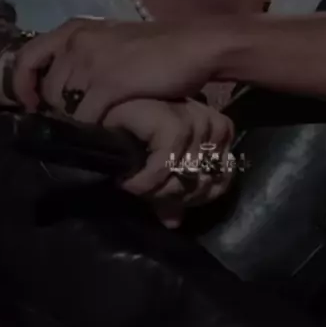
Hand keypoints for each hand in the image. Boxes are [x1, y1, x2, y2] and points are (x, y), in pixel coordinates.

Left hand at [12, 17, 229, 118]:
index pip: (26, 58)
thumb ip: (84, 58)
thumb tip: (63, 90)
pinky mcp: (110, 84)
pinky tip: (111, 128)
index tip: (33, 104)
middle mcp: (77, 42)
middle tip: (81, 119)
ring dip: (79, 120)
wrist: (194, 45)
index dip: (23, 85)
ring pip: (65, 106)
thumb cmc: (156, 46)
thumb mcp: (112, 43)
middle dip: (61, 109)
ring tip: (99, 124)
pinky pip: (86, 117)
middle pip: (48, 89)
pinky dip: (95, 128)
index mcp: (75, 29)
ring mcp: (92, 62)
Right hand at [102, 97, 235, 228]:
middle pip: (204, 181)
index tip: (168, 202)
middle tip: (146, 198)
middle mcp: (210, 121)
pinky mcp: (173, 123)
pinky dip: (145, 182)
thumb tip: (174, 222)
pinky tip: (127, 182)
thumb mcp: (155, 162)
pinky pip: (166, 168)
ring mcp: (195, 119)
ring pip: (186, 178)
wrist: (103, 103)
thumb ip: (169, 191)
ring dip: (155, 192)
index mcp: (216, 128)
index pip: (222, 178)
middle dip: (173, 197)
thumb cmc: (129, 128)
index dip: (196, 198)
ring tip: (134, 188)